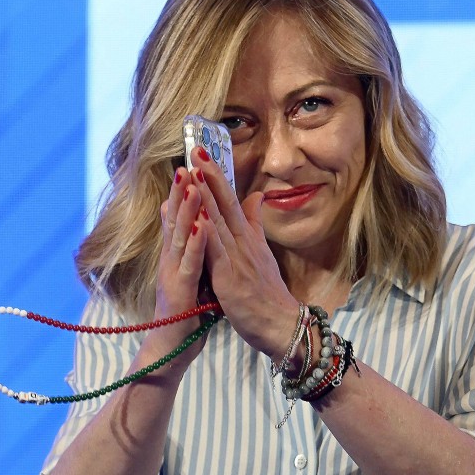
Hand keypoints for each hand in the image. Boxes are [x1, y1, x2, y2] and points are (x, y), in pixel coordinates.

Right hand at [149, 166, 209, 361]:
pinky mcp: (179, 292)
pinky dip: (193, 244)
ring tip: (191, 184)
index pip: (180, 217)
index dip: (185, 191)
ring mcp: (173, 275)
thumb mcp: (193, 275)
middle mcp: (170, 261)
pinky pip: (188, 265)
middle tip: (186, 162)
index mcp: (177, 256)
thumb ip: (194, 250)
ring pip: (180, 236)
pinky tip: (199, 227)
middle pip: (175, 220)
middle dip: (181, 191)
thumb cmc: (185, 312)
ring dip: (186, 210)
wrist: (171, 349)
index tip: (192, 163)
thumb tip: (196, 227)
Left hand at [189, 148, 299, 357]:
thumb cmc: (268, 294)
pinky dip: (207, 234)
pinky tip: (197, 217)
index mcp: (248, 238)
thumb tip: (256, 196)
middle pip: (225, 204)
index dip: (216, 176)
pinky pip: (217, 253)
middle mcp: (243, 244)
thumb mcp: (262, 254)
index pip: (231, 200)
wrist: (281, 325)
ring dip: (206, 196)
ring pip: (219, 222)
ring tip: (193, 173)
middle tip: (195, 149)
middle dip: (209, 176)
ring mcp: (237, 259)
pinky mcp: (230, 279)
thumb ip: (255, 224)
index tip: (203, 154)